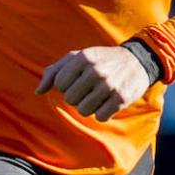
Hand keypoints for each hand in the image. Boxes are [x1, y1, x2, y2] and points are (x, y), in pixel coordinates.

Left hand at [36, 46, 150, 121]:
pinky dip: (103, 112)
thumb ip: (54, 71)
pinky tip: (108, 101)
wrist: (136, 61)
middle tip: (88, 88)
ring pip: (84, 110)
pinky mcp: (121, 99)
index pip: (59, 84)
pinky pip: (100, 117)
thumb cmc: (100, 60)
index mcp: (83, 57)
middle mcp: (95, 70)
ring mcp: (109, 85)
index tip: (76, 80)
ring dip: (89, 106)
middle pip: (70, 99)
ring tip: (97, 95)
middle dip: (77, 97)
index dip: (65, 85)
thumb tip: (38, 91)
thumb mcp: (78, 57)